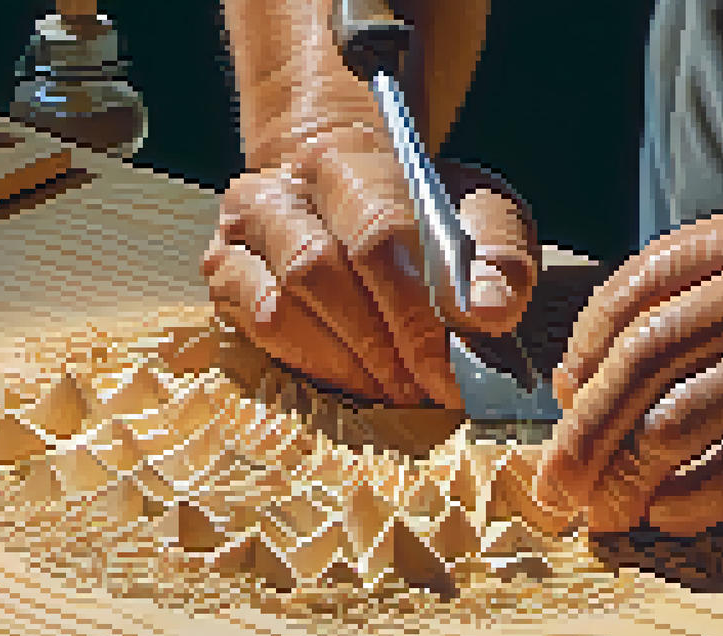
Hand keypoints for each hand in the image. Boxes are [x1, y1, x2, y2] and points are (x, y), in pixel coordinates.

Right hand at [202, 127, 539, 408]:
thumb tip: (490, 311)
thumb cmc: (421, 210)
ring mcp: (243, 231)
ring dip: (346, 359)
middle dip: (381, 345)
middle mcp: (281, 189)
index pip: (377, 234)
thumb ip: (499, 256)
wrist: (344, 187)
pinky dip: (308, 359)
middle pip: (319, 271)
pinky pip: (255, 325)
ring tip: (397, 388)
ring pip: (281, 304)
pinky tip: (353, 376)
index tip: (451, 369)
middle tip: (426, 390)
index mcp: (346, 158)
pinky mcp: (223, 270)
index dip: (415, 310)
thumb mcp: (478, 211)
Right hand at [534, 191, 722, 536]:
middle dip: (591, 433)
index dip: (636, 474)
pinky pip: (652, 263)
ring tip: (560, 440)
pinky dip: (605, 321)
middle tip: (558, 491)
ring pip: (638, 306)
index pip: (695, 414)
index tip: (604, 521)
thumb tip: (668, 511)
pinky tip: (583, 370)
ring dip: (585, 381)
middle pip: (652, 357)